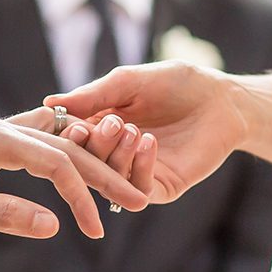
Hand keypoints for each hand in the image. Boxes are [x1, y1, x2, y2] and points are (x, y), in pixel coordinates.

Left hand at [0, 115, 148, 238]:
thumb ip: (2, 213)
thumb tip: (53, 226)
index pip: (54, 162)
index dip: (80, 195)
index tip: (96, 228)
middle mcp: (2, 127)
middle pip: (66, 147)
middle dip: (103, 175)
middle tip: (137, 201)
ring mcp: (0, 129)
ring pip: (58, 142)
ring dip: (90, 163)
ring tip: (120, 184)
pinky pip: (43, 141)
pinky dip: (68, 154)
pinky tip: (86, 161)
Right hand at [45, 62, 247, 203]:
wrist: (223, 99)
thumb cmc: (176, 84)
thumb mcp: (129, 82)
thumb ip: (92, 95)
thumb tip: (49, 103)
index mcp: (99, 128)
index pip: (73, 140)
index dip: (71, 135)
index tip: (77, 124)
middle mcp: (113, 155)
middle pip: (87, 163)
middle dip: (96, 145)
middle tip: (113, 123)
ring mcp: (136, 173)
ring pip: (110, 180)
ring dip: (117, 156)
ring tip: (133, 130)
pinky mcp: (162, 187)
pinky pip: (140, 189)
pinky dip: (139, 167)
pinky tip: (148, 142)